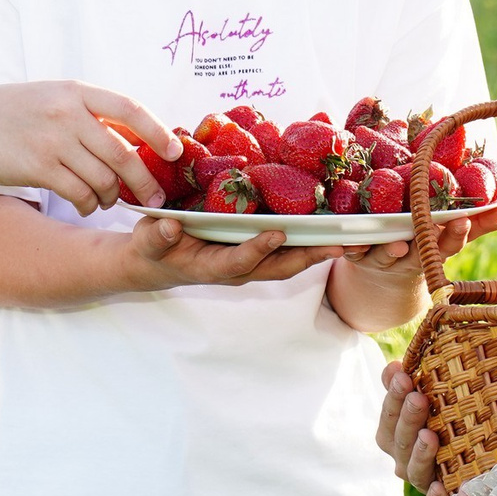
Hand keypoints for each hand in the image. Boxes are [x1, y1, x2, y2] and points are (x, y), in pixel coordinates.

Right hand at [0, 82, 180, 215]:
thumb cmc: (13, 111)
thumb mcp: (54, 97)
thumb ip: (90, 113)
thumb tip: (136, 141)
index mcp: (77, 91)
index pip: (130, 108)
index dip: (158, 132)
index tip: (175, 153)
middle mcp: (68, 113)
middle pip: (123, 153)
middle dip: (145, 182)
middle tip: (155, 199)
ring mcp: (53, 140)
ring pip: (103, 179)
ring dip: (112, 197)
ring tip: (108, 201)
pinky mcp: (38, 167)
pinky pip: (79, 194)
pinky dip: (89, 206)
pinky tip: (86, 206)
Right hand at [125, 217, 342, 287]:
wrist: (155, 262)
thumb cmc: (152, 250)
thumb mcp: (148, 242)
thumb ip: (158, 237)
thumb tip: (171, 227)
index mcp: (211, 267)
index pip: (239, 261)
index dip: (257, 249)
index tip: (276, 233)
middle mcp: (237, 268)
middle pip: (278, 267)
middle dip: (309, 257)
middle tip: (339, 245)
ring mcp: (248, 263)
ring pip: (288, 261)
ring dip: (317, 252)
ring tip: (348, 239)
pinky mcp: (254, 253)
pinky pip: (285, 250)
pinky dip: (308, 241)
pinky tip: (329, 227)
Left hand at [335, 202, 496, 280]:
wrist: (382, 279)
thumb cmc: (422, 247)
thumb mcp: (446, 238)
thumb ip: (475, 223)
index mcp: (432, 249)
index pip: (449, 244)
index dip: (456, 234)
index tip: (463, 221)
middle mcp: (409, 256)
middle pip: (421, 252)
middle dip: (428, 242)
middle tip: (432, 229)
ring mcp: (382, 258)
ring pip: (386, 255)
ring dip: (390, 249)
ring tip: (396, 242)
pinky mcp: (357, 255)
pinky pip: (351, 252)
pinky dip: (349, 248)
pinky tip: (345, 242)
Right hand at [376, 363, 439, 490]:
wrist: (477, 463)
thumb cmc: (447, 422)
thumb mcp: (428, 402)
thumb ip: (407, 386)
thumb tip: (394, 366)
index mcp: (395, 437)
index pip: (388, 417)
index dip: (392, 397)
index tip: (403, 374)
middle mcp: (404, 460)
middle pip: (400, 442)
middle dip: (407, 418)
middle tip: (418, 398)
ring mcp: (421, 481)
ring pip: (413, 471)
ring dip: (420, 454)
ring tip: (429, 436)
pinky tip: (440, 487)